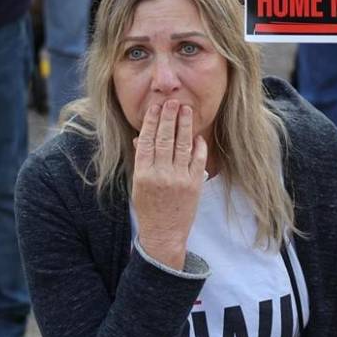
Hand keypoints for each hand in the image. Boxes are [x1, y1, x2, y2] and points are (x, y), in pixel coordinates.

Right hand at [132, 100, 207, 270]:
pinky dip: (198, 146)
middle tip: (172, 102)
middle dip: (168, 118)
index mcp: (143, 174)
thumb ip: (141, 160)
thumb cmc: (149, 208)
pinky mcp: (194, 184)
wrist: (163, 234)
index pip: (146, 141)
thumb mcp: (138, 185)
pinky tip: (197, 135)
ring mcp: (178, 179)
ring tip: (186, 110)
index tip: (155, 107)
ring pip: (181, 145)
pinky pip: (197, 159)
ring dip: (184, 125)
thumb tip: (140, 137)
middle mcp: (160, 174)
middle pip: (164, 139)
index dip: (151, 122)